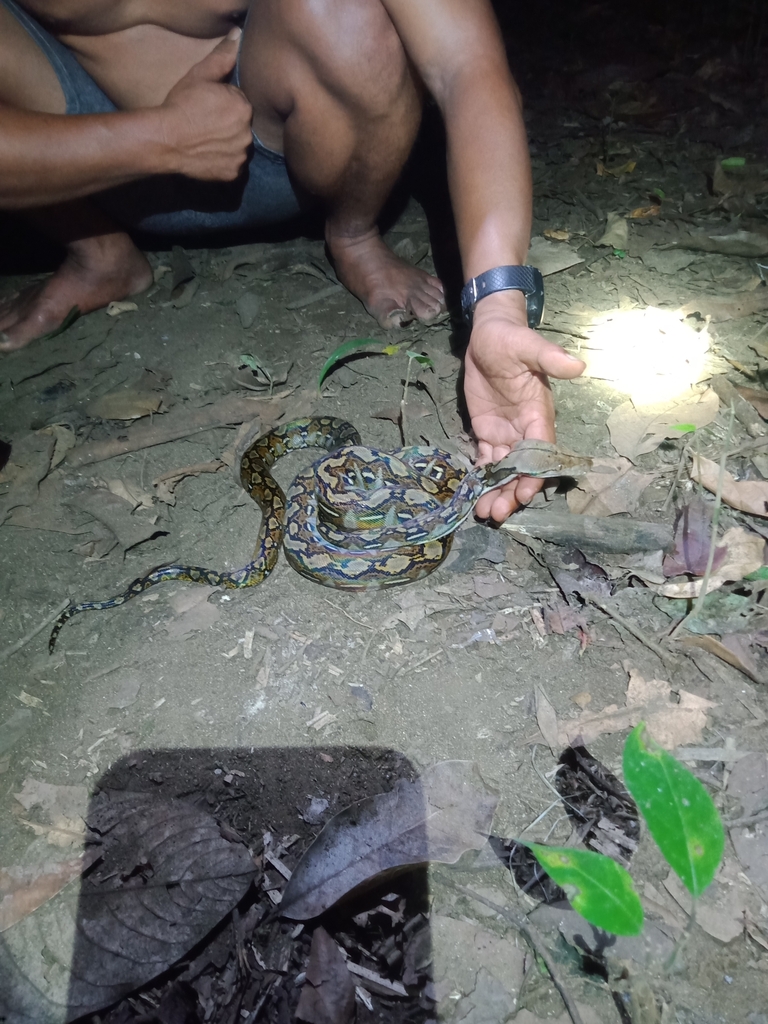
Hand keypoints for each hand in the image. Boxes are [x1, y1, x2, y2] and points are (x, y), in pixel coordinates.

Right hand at [160, 29, 252, 180]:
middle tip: (204, 124)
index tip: (206, 106)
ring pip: (238, 146)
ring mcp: (241, 155)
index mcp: (243, 108)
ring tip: (205, 140)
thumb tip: (237, 37)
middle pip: (240, 126)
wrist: (165, 139)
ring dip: (227, 143)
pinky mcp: (233, 173)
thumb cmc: (180, 105)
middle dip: (227, 123)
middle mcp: (248, 133)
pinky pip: (232, 166)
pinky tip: (207, 155)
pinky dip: (223, 162)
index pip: (239, 103)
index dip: (222, 103)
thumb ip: (222, 57)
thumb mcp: (199, 75)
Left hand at [463, 292, 585, 520]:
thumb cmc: (510, 339)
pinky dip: (481, 479)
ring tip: (484, 514)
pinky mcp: (487, 432)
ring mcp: (506, 433)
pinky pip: (486, 460)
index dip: (534, 474)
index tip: (526, 494)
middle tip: (497, 514)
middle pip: (522, 468)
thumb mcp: (529, 346)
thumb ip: (549, 358)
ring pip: (503, 470)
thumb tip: (578, 365)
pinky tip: (472, 497)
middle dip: (512, 492)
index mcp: (539, 414)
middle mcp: (525, 429)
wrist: (489, 335)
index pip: (540, 450)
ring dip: (496, 492)